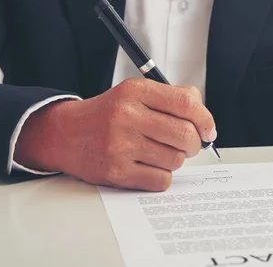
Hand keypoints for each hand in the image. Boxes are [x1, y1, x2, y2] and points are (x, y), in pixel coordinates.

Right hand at [14, 78, 216, 190]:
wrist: (64, 134)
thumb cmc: (107, 115)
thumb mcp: (134, 94)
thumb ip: (170, 98)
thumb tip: (204, 119)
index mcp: (136, 92)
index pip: (186, 103)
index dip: (205, 119)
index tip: (208, 130)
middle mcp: (127, 116)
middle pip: (185, 134)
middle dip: (193, 144)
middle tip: (187, 145)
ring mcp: (120, 145)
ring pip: (175, 160)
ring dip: (174, 160)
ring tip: (159, 153)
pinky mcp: (115, 171)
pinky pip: (160, 180)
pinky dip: (161, 176)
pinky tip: (148, 167)